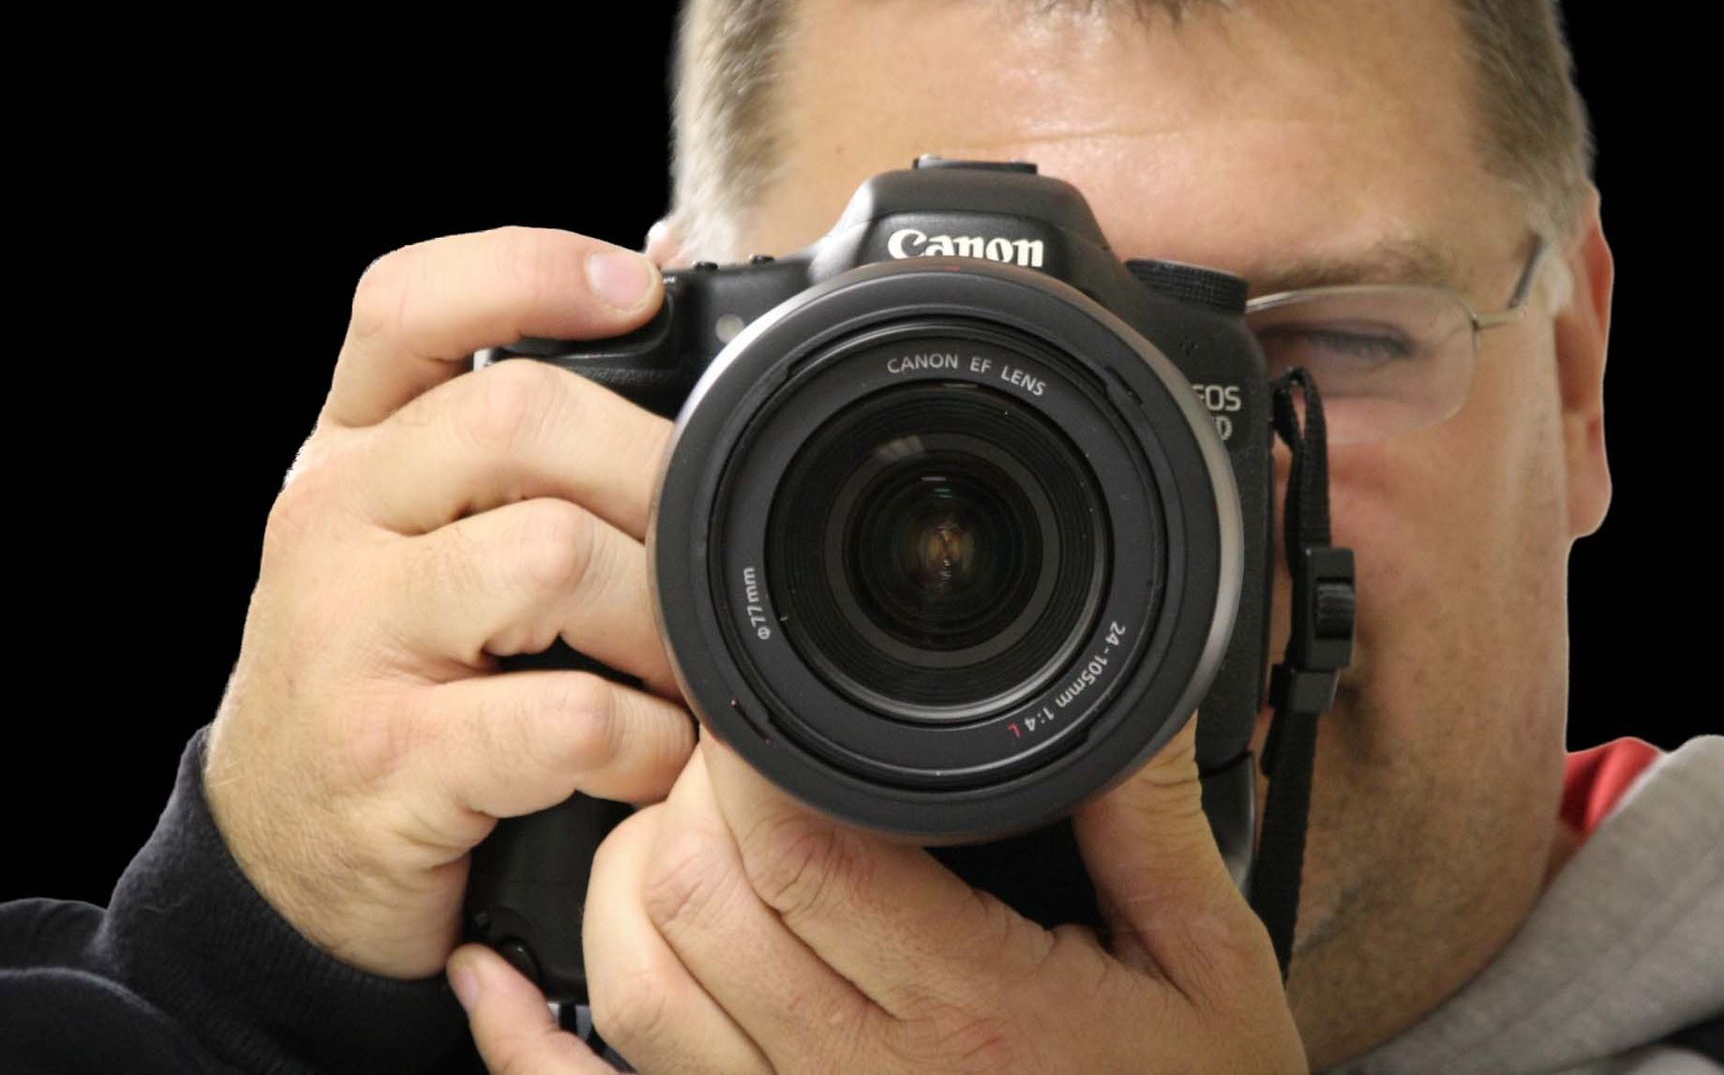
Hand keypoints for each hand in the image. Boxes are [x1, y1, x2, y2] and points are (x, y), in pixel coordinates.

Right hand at [203, 224, 695, 978]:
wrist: (284, 846)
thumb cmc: (391, 661)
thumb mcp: (421, 522)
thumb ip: (518, 418)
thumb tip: (659, 259)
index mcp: (353, 446)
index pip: (408, 305)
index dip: (528, 271)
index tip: (636, 289)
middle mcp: (333, 518)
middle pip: (518, 417)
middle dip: (652, 473)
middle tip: (704, 544)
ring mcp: (349, 637)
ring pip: (553, 556)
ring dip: (661, 617)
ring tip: (684, 669)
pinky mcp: (388, 759)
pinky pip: (568, 717)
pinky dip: (645, 740)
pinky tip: (651, 757)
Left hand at [449, 714, 1306, 1072]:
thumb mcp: (1210, 964)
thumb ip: (1154, 824)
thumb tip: (1123, 694)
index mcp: (971, 1007)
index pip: (799, 852)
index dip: (748, 753)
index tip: (762, 696)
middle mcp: (863, 1074)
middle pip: (689, 901)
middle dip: (683, 793)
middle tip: (729, 744)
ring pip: (632, 988)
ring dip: (623, 878)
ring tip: (677, 819)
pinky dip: (531, 1041)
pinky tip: (508, 977)